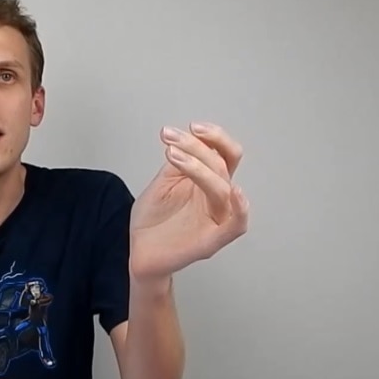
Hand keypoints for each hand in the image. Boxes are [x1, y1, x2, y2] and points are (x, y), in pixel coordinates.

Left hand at [129, 122, 248, 281]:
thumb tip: (186, 139)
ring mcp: (215, 219)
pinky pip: (236, 226)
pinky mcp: (211, 241)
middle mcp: (215, 199)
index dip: (214, 137)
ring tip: (172, 155)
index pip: (224, 155)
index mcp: (207, 184)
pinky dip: (240, 209)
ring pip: (221, 188)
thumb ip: (178, 164)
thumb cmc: (153, 221)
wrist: (137, 252)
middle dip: (196, 147)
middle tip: (171, 138)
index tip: (191, 126)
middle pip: (221, 166)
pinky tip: (234, 192)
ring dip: (198, 166)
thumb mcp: (163, 183)